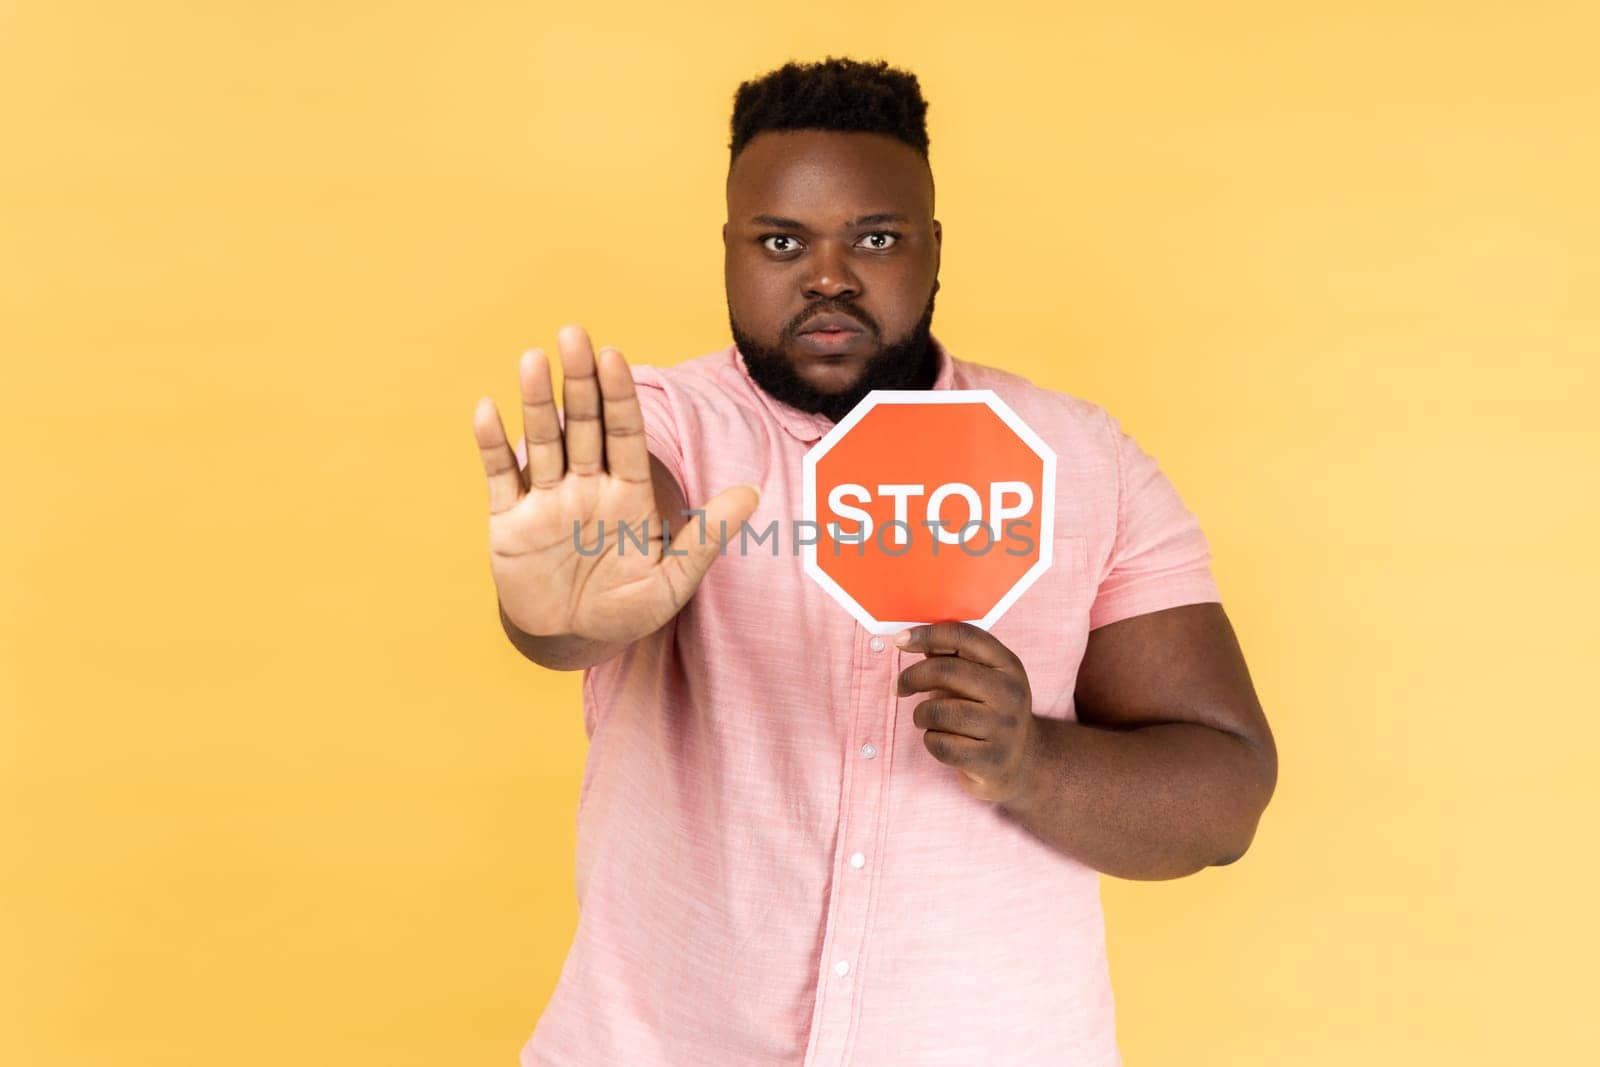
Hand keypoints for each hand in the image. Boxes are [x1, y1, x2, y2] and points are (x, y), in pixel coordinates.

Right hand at [472, 324, 759, 643]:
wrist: (573, 640)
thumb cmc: (626, 608)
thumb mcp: (673, 580)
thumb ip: (707, 536)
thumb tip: (753, 492)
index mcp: (626, 493)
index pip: (624, 434)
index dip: (619, 397)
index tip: (615, 357)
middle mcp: (586, 486)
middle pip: (583, 425)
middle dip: (579, 382)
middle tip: (574, 334)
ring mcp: (546, 500)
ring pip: (543, 441)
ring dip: (536, 402)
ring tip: (532, 359)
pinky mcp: (510, 522)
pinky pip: (501, 477)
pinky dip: (493, 445)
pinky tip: (487, 410)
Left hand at [895, 622, 1039, 803]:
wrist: (1023, 761)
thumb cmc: (988, 712)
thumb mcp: (982, 678)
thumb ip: (952, 657)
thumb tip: (911, 638)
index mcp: (1008, 665)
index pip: (963, 636)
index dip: (927, 634)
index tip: (900, 640)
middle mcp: (1010, 693)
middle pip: (946, 671)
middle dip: (912, 677)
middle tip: (900, 687)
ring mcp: (1003, 728)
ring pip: (938, 711)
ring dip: (921, 715)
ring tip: (926, 718)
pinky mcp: (991, 760)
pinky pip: (941, 745)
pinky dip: (931, 741)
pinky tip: (941, 740)